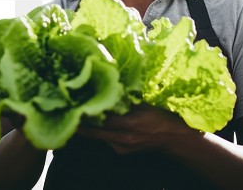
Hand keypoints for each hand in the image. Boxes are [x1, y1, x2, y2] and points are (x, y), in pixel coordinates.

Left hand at [78, 104, 196, 154]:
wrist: (172, 139)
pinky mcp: (122, 152)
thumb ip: (126, 100)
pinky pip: (106, 140)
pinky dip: (100, 132)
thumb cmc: (160, 118)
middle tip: (70, 113)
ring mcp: (122, 148)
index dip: (89, 113)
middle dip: (82, 124)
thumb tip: (111, 90)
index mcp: (130, 124)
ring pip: (99, 137)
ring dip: (90, 128)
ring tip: (79, 116)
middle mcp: (124, 138)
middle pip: (96, 132)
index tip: (76, 106)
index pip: (103, 119)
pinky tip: (95, 124)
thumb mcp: (144, 105)